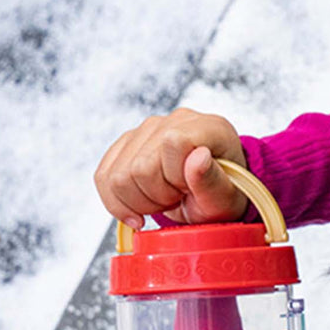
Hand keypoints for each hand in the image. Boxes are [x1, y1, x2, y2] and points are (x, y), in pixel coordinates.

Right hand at [94, 107, 248, 228]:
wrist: (211, 197)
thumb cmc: (223, 197)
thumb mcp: (226, 200)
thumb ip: (212, 182)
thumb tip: (197, 157)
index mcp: (208, 127)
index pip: (170, 144)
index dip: (175, 178)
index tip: (189, 191)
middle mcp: (176, 121)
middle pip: (139, 167)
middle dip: (157, 197)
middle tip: (178, 199)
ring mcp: (148, 129)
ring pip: (116, 175)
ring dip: (139, 201)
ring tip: (166, 198)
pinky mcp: (128, 143)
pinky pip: (103, 176)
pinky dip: (117, 201)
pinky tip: (138, 209)